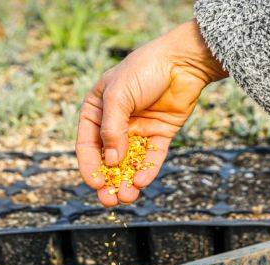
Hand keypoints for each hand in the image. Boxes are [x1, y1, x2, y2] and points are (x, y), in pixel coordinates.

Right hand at [76, 20, 226, 206]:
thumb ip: (112, 129)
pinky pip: (151, 157)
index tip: (95, 183)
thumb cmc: (143, 70)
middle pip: (108, 159)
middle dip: (108, 181)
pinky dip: (146, 171)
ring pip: (129, 162)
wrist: (182, 61)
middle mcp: (116, 123)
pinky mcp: (160, 134)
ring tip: (127, 196)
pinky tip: (142, 182)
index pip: (87, 144)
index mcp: (97, 111)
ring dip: (126, 181)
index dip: (89, 166)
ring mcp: (138, 130)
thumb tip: (111, 162)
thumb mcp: (119, 96)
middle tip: (109, 200)